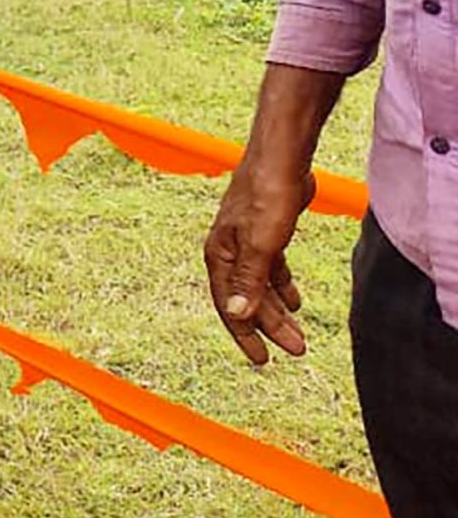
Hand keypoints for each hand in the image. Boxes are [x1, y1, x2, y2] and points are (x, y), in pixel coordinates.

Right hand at [205, 154, 315, 364]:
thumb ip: (250, 279)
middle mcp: (228, 251)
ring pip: (260, 286)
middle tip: (295, 350)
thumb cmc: (267, 194)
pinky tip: (294, 300)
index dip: (245, 334)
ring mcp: (245, 241)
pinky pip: (269, 270)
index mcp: (220, 255)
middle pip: (247, 298)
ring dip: (277, 311)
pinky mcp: (263, 232)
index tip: (263, 360)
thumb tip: (236, 313)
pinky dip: (281, 287)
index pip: (229, 305)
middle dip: (270, 327)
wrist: (281, 157)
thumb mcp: (262, 243)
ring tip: (298, 332)